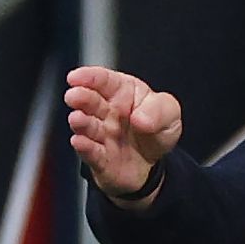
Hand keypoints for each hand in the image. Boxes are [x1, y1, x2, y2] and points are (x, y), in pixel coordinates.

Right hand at [64, 65, 183, 196]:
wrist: (155, 166)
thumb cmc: (155, 131)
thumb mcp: (170, 113)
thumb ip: (160, 109)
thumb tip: (140, 118)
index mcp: (121, 93)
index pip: (104, 80)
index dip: (90, 77)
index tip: (77, 77)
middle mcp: (106, 112)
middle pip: (90, 101)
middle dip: (81, 97)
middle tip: (75, 96)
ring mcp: (101, 135)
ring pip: (86, 126)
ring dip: (80, 122)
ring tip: (77, 118)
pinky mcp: (100, 158)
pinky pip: (91, 152)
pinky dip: (84, 147)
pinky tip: (80, 142)